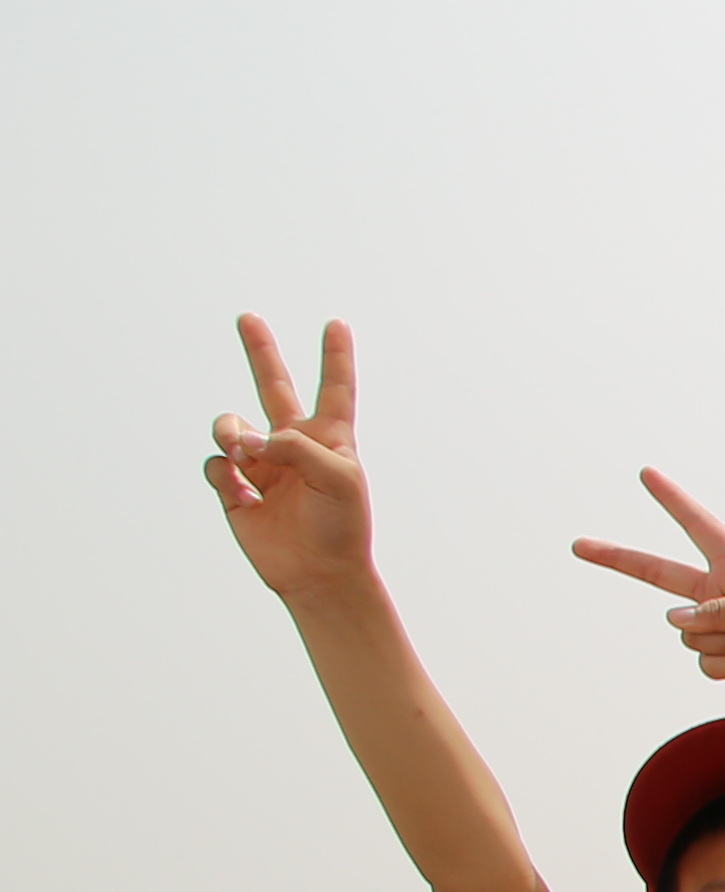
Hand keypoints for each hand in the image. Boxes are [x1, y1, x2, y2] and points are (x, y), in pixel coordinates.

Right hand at [202, 316, 372, 602]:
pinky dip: (227, 475)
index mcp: (330, 437)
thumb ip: (294, 446)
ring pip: (231, 425)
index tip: (336, 323)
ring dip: (230, 431)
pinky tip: (245, 497)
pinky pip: (217, 465)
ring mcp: (262, 464)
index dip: (335, 356)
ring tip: (244, 453)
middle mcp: (293, 444)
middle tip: (247, 318)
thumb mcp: (336, 477)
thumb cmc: (341, 525)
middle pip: (273, 386)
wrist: (319, 573)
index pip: (335, 387)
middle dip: (260, 351)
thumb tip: (246, 438)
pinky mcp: (236, 488)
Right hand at [570, 471, 724, 704]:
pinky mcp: (719, 657)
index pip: (697, 526)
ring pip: (690, 633)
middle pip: (657, 574)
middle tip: (579, 544)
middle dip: (617, 558)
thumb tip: (677, 622)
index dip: (672, 501)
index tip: (647, 475)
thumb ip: (720, 610)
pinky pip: (704, 662)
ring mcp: (715, 626)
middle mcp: (718, 593)